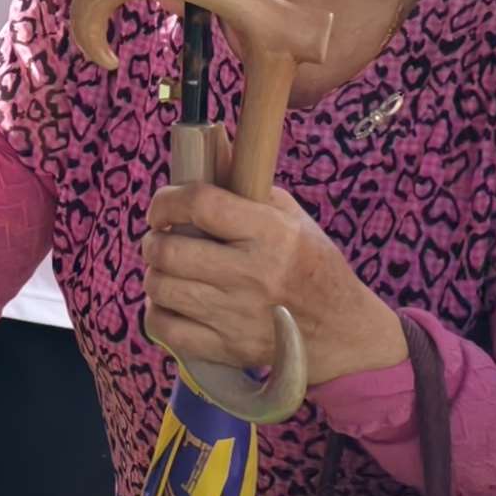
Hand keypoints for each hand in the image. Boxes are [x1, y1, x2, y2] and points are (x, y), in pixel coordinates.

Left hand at [140, 178, 401, 382]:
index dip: (167, 201)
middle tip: (161, 240)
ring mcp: (237, 314)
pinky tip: (171, 304)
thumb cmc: (313, 266)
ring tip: (169, 270)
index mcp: (271, 233)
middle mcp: (252, 274)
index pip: (201, 204)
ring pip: (161, 288)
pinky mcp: (227, 348)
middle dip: (153, 241)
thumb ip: (247, 186)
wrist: (342, 331)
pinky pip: (165, 329)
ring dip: (155, 275)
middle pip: (170, 251)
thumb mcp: (292, 217)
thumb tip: (208, 147)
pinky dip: (157, 314)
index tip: (162, 208)